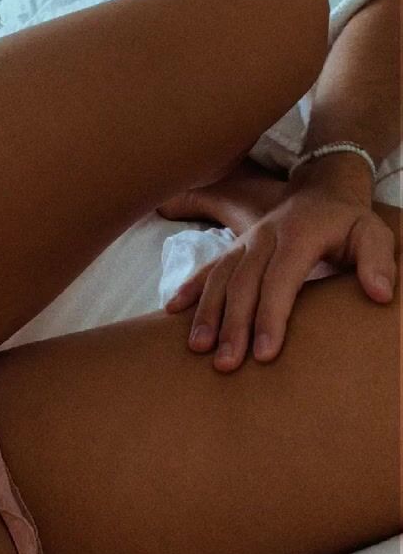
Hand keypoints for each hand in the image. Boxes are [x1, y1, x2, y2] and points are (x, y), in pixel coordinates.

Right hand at [164, 154, 396, 371]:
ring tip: (198, 347)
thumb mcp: (373, 234)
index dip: (271, 316)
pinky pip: (210, 266)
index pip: (280, 279)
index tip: (265, 353)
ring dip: (207, 312)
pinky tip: (173, 309)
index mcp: (298, 235)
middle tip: (226, 363)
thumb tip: (380, 294)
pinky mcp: (236, 246)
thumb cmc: (349, 222)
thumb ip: (378, 262)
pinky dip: (191, 287)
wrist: (322, 190)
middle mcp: (265, 236)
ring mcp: (246, 241)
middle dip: (233, 324)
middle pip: (244, 283)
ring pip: (221, 277)